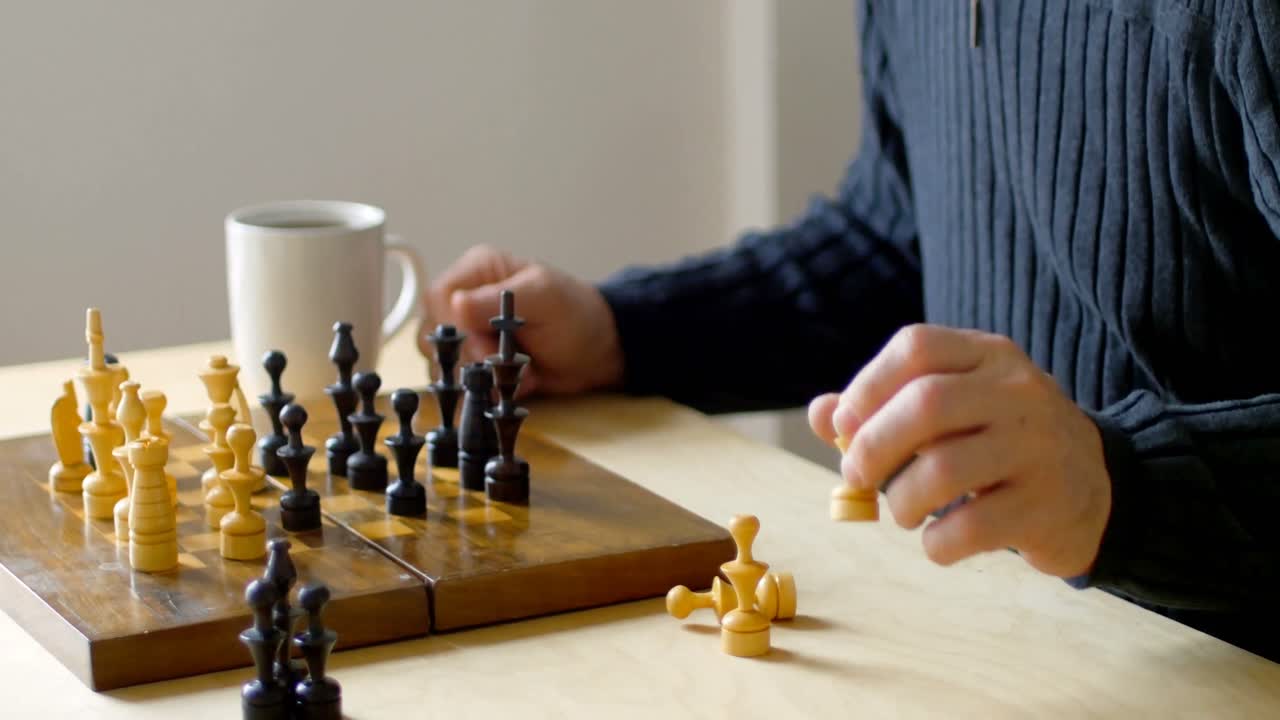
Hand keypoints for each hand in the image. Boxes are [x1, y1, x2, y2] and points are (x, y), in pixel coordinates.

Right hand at [419, 245, 624, 396]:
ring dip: (474, 377)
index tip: (484, 345)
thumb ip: (499, 300)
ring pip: (441, 362)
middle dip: (467, 357)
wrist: (597, 353)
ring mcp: (467, 336)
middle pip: (434, 334)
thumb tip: (456, 303)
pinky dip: (481, 391)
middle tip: (501, 364)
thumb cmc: (576, 315)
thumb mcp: (544, 298)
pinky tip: (510, 387)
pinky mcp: (475, 364)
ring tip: (511, 375)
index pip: (438, 298)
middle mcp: (464, 302)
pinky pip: (457, 383)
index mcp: (477, 273)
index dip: (455, 327)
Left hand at [807, 324, 1111, 577]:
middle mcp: (1019, 392)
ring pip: (943, 469)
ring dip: (901, 500)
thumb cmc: (997, 445)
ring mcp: (1039, 447)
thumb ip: (883, 408)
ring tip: (903, 511)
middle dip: (872, 446)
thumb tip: (821, 414)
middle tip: (856, 475)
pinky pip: (971, 528)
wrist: (1095, 490)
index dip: (866, 387)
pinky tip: (937, 541)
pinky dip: (936, 543)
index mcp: (989, 356)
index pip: (916, 347)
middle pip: (925, 404)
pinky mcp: (1048, 506)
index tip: (845, 427)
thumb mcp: (951, 410)